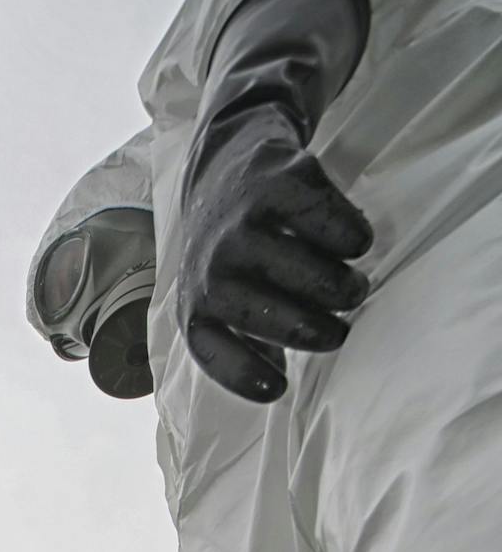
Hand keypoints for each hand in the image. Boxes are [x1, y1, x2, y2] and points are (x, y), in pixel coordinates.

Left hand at [178, 102, 371, 402]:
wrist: (224, 164)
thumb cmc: (232, 251)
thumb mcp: (220, 297)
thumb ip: (242, 336)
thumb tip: (277, 382)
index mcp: (196, 304)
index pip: (214, 351)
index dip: (246, 375)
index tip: (279, 388)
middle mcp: (212, 266)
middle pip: (273, 316)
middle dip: (317, 332)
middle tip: (339, 332)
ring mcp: (242, 224)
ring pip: (305, 273)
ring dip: (342, 288)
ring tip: (354, 290)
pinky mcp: (279, 183)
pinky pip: (327, 222)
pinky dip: (351, 238)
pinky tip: (355, 245)